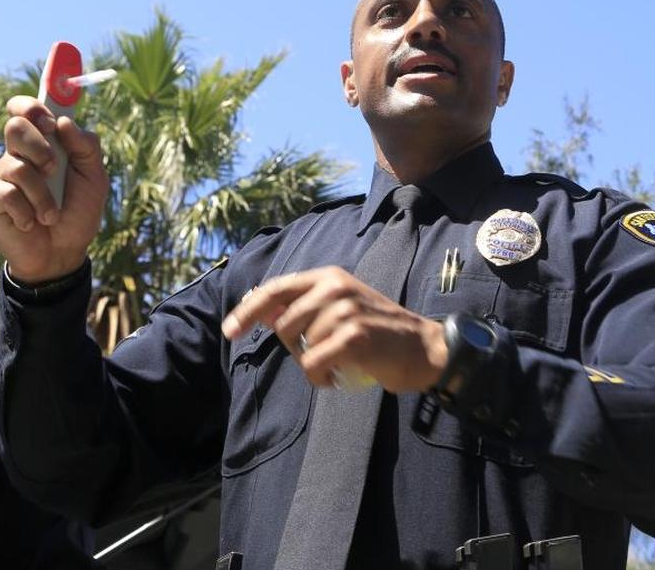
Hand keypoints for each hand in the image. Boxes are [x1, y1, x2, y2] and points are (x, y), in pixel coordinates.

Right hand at [0, 96, 108, 282]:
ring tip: (51, 214)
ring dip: (41, 194)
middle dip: (39, 147)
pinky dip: (26, 212)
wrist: (63, 254)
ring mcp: (2, 175)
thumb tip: (63, 121)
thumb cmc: (78, 213)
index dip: (32, 106)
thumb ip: (86, 148)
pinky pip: (5, 194)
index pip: (25, 109)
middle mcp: (19, 154)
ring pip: (15, 166)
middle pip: (15, 126)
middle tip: (53, 169)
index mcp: (45, 143)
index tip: (49, 121)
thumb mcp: (94, 179)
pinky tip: (30, 223)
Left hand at [221, 267, 447, 391]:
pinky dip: (321, 378)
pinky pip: (313, 364)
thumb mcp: (339, 308)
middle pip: (283, 324)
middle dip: (294, 347)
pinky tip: (337, 377)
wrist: (425, 348)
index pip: (275, 289)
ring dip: (312, 365)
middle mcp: (335, 286)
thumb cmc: (379, 331)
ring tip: (339, 363)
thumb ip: (301, 306)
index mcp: (329, 276)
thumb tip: (256, 308)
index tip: (229, 331)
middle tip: (324, 353)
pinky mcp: (354, 336)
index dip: (247, 311)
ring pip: (299, 347)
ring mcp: (345, 310)